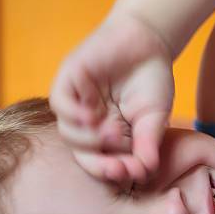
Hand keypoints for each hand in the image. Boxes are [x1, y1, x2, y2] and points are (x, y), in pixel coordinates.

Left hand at [50, 15, 173, 184]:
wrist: (148, 40)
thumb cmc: (152, 81)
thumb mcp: (154, 118)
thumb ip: (148, 144)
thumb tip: (146, 171)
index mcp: (107, 138)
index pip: (102, 163)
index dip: (113, 172)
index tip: (131, 173)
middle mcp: (88, 125)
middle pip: (82, 155)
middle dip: (99, 164)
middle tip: (118, 166)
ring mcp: (76, 103)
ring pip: (68, 134)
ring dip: (88, 140)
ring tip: (112, 133)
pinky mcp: (68, 81)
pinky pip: (60, 105)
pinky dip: (73, 114)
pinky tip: (92, 114)